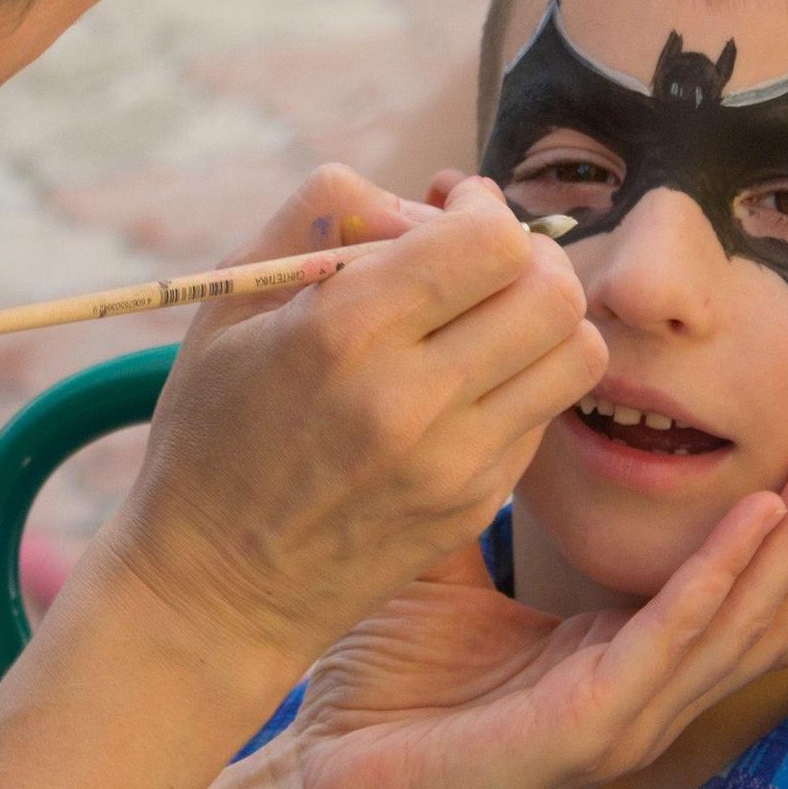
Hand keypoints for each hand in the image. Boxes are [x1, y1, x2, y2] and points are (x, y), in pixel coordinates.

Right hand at [90, 165, 606, 697]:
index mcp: (342, 332)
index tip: (455, 212)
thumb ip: (323, 213)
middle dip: (529, 255)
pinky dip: (523, 382)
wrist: (214, 588)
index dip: (484, 210)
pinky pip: (546, 414)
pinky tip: (465, 386)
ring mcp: (454, 462)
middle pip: (553, 289)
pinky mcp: (477, 505)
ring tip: (490, 320)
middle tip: (484, 262)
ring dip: (545, 319)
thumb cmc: (212, 429)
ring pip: (575, 352)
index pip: (491, 241)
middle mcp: (409, 399)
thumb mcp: (231, 300)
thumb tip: (426, 200)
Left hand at [248, 440, 787, 788]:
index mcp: (623, 658)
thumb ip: (482, 504)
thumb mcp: (445, 577)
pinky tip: (766, 517)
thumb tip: (488, 412)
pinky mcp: (587, 728)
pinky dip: (724, 575)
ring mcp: (624, 715)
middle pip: (776, 606)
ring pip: (747, 619)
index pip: (742, 591)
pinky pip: (671, 637)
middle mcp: (643, 690)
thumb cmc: (375, 698)